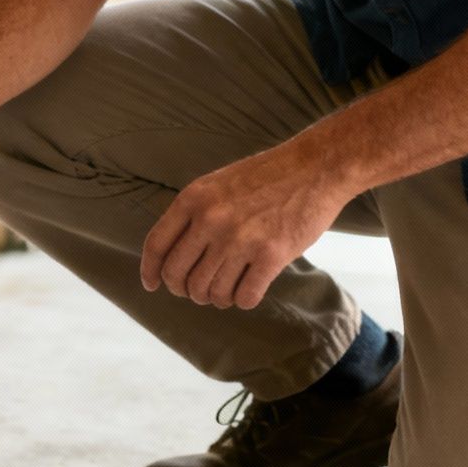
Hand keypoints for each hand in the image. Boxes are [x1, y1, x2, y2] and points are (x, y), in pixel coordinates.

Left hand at [139, 147, 352, 309]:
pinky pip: (243, 297)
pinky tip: (249, 289)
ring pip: (210, 292)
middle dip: (186, 290)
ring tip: (228, 289)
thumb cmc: (267, 178)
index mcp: (194, 199)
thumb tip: (169, 259)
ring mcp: (240, 239)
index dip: (150, 272)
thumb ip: (192, 215)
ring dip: (217, 298)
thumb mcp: (217, 185)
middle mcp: (212, 220)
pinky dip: (243, 300)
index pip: (156, 247)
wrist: (317, 166)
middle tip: (201, 290)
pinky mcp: (271, 255)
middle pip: (178, 277)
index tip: (153, 285)